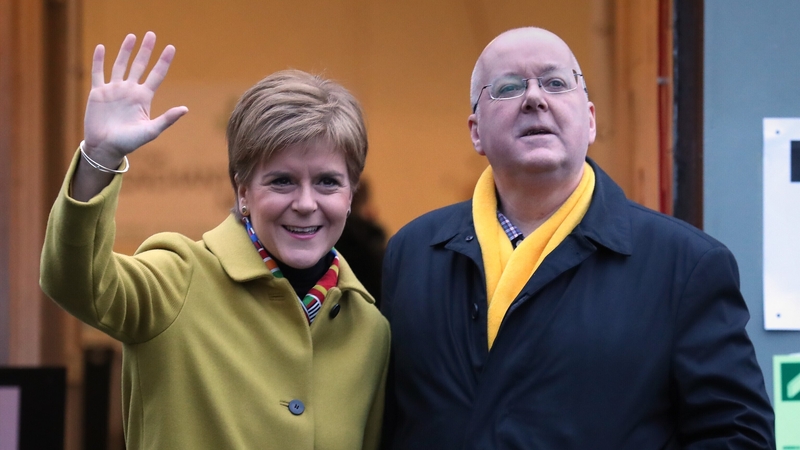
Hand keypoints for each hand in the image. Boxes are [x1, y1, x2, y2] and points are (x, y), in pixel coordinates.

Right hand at [83, 31, 187, 164]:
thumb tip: (185, 109)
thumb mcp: (151, 130)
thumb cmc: (129, 142)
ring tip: (131, 36)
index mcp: (143, 98)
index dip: (163, 61)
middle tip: (151, 34)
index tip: (171, 47)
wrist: (105, 148)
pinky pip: (98, 73)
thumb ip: (167, 119)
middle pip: (139, 65)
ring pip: (120, 65)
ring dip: (125, 51)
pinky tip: (101, 47)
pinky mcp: (98, 93)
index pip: (156, 75)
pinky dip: (99, 60)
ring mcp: (114, 90)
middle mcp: (130, 90)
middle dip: (145, 50)